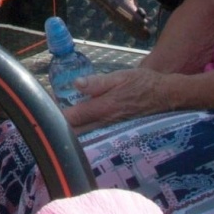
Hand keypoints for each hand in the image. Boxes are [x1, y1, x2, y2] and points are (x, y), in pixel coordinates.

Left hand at [59, 67, 173, 131]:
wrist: (168, 97)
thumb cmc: (144, 84)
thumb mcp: (121, 76)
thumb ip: (98, 82)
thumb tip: (76, 84)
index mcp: (104, 108)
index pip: (73, 117)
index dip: (56, 116)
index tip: (44, 111)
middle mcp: (107, 124)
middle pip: (76, 132)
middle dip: (61, 128)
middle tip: (48, 120)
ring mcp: (113, 131)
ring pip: (86, 137)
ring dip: (72, 132)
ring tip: (61, 124)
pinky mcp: (118, 133)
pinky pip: (96, 137)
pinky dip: (85, 134)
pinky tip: (80, 128)